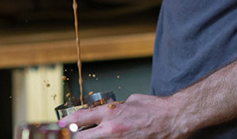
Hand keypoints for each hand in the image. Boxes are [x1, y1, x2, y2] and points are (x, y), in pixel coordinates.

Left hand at [58, 94, 189, 138]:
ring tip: (97, 136)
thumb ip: (117, 108)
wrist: (174, 119)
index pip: (81, 118)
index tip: (61, 124)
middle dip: (76, 137)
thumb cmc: (156, 109)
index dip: (68, 121)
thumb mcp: (132, 101)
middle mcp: (112, 130)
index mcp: (111, 114)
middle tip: (74, 136)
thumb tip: (108, 111)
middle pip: (82, 138)